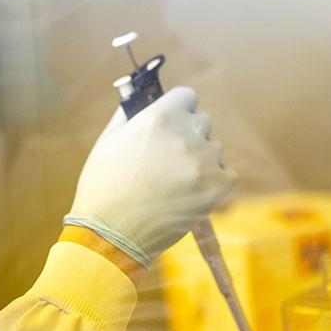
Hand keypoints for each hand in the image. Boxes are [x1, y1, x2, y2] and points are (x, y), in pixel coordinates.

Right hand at [63, 86, 237, 269]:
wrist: (111, 233)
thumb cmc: (104, 187)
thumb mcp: (108, 141)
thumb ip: (128, 114)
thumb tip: (139, 96)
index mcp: (158, 118)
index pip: (187, 96)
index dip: (178, 109)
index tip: (172, 123)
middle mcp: (185, 135)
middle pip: (203, 122)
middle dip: (189, 135)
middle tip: (167, 159)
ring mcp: (203, 162)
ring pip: (214, 149)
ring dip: (200, 160)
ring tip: (173, 182)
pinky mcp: (216, 188)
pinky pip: (226, 174)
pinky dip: (212, 182)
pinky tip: (188, 193)